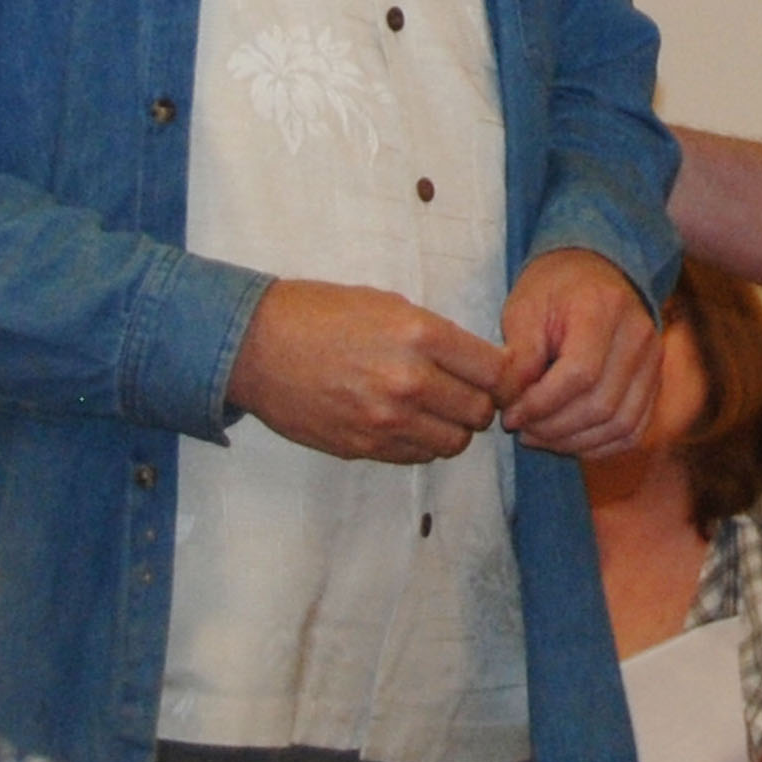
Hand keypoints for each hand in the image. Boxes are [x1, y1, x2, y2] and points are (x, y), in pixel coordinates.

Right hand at [227, 279, 503, 462]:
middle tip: (463, 392)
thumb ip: (438, 336)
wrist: (257, 346)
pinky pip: (416, 456)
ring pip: (453, 442)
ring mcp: (385, 420)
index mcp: (420, 336)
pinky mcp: (363, 447)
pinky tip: (405, 422)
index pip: (495, 371)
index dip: (503, 376)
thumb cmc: (322, 315)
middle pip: (479, 412)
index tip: (497, 375)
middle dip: (479, 403)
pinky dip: (420, 443)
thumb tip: (481, 363)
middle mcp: (408, 381)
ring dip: (452, 428)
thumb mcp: (389, 305)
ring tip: (433, 409)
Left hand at [495, 248, 661, 454]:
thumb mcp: (523, 310)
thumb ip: (518, 358)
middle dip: (553, 428)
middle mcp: (638, 335)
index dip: (541, 404)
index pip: (580, 373)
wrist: (594, 269)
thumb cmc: (553, 289)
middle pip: (602, 405)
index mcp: (603, 308)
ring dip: (574, 442)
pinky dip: (600, 445)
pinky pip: (634, 429)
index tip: (510, 414)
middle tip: (520, 429)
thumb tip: (513, 406)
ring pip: (621, 425)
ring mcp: (654, 360)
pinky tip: (566, 439)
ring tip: (539, 436)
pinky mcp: (655, 380)